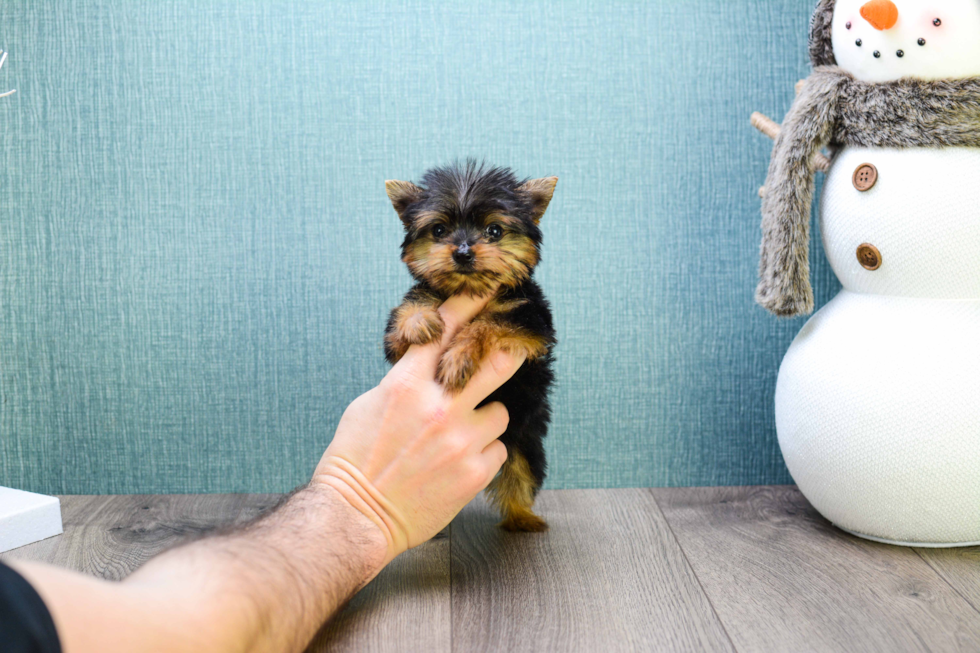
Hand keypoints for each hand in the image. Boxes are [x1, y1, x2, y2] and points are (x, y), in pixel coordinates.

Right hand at [313, 294, 525, 569]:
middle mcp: (438, 405)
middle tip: (517, 349)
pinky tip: (458, 464)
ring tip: (458, 438)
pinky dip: (483, 453)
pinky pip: (497, 448)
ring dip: (485, 420)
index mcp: (407, 383)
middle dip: (509, 352)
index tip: (490, 290)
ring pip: (499, 412)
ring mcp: (460, 439)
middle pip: (495, 362)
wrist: (356, 516)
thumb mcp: (369, 404)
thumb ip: (406, 380)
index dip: (471, 305)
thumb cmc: (355, 460)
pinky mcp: (474, 471)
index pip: (446, 330)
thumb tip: (432, 364)